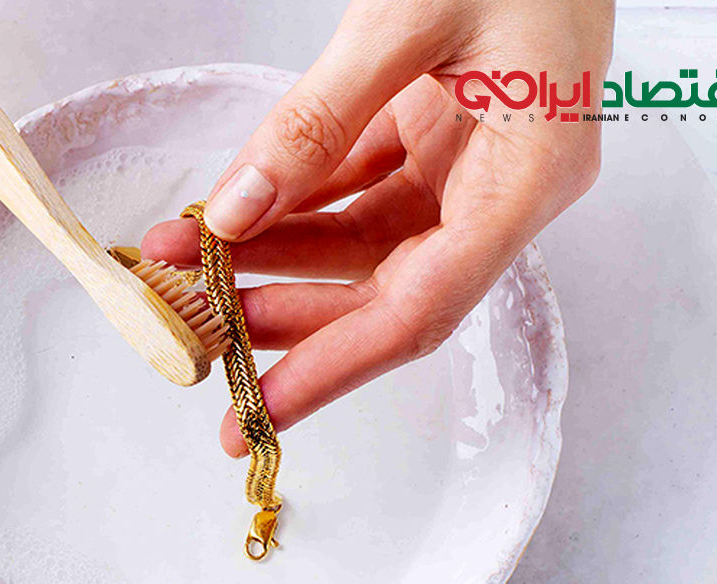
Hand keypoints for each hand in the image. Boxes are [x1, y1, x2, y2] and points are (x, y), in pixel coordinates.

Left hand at [143, 0, 612, 456]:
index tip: (261, 411)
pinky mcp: (438, 130)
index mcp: (530, 178)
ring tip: (187, 258)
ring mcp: (472, 160)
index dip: (336, 366)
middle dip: (286, 314)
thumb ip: (318, 121)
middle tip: (196, 330)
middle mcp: (506, 187)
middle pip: (386, 289)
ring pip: (363, 243)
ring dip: (275, 255)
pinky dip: (293, 201)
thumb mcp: (409, 19)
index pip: (421, 307)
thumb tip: (236, 212)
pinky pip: (355, 187)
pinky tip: (231, 210)